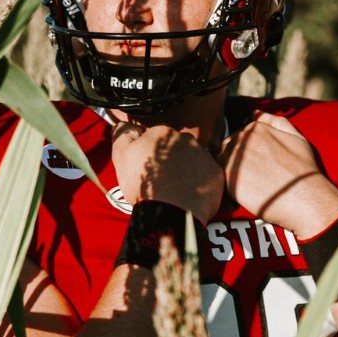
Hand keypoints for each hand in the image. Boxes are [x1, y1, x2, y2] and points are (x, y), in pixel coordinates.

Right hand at [110, 122, 224, 219]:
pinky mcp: (216, 174)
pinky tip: (189, 193)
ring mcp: (204, 156)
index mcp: (163, 132)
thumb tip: (125, 123)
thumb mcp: (121, 156)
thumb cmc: (144, 184)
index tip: (147, 166)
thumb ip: (122, 133)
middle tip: (161, 178)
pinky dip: (200, 182)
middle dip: (170, 157)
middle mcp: (187, 139)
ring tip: (176, 188)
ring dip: (186, 168)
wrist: (170, 213)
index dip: (149, 152)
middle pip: (176, 146)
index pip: (156, 137)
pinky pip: (207, 174)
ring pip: (193, 158)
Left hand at [219, 111, 337, 238]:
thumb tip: (256, 112)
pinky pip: (220, 180)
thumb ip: (275, 122)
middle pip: (226, 149)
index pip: (238, 139)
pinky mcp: (228, 176)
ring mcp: (233, 156)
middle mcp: (242, 138)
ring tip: (250, 186)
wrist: (305, 197)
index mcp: (255, 128)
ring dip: (231, 174)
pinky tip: (246, 194)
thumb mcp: (295, 137)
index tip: (257, 167)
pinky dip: (228, 188)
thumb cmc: (303, 170)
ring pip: (221, 164)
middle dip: (235, 163)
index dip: (246, 155)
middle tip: (253, 179)